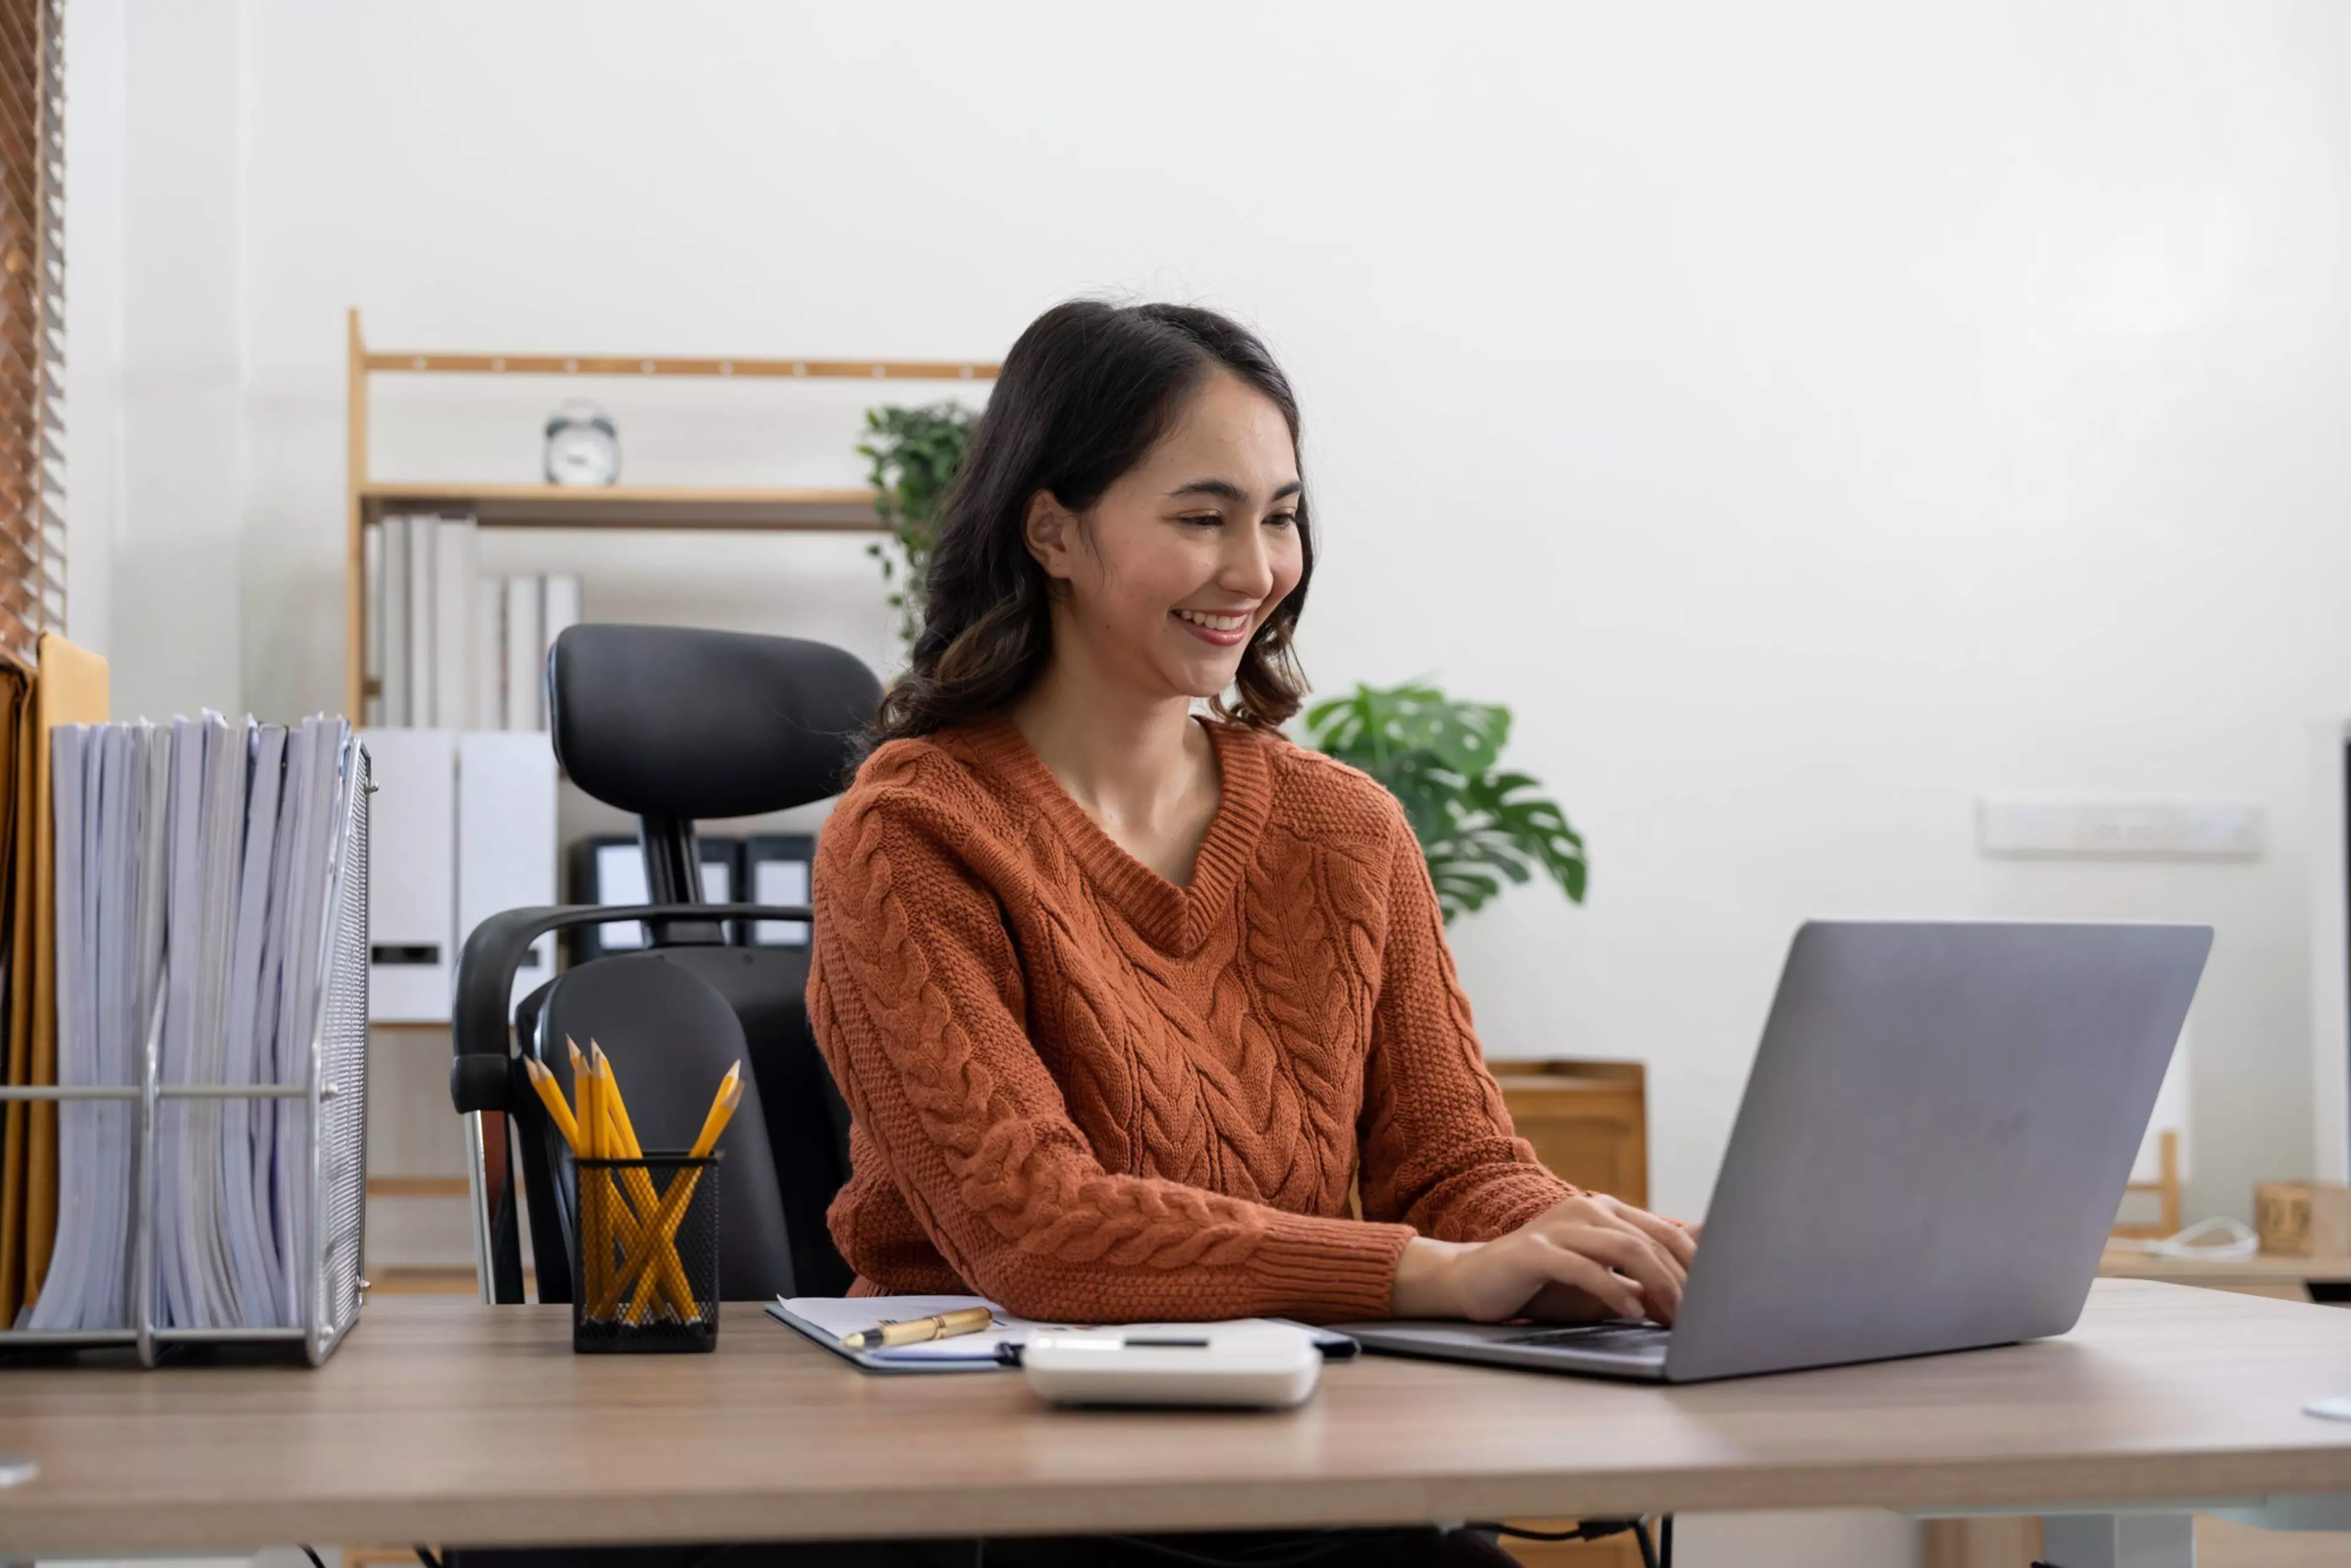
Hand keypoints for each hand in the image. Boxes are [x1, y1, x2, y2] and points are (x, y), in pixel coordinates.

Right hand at [1388, 1193, 1696, 1324]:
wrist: (1472, 1281)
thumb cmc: (1540, 1285)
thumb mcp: (1597, 1280)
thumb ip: (1635, 1278)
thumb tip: (1687, 1294)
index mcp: (1604, 1210)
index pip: (1664, 1232)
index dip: (1694, 1267)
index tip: (1714, 1301)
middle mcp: (1585, 1208)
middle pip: (1650, 1241)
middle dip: (1681, 1282)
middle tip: (1699, 1319)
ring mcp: (1559, 1226)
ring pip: (1624, 1248)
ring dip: (1657, 1286)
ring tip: (1674, 1318)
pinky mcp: (1535, 1251)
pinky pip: (1583, 1267)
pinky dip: (1613, 1290)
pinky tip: (1630, 1311)